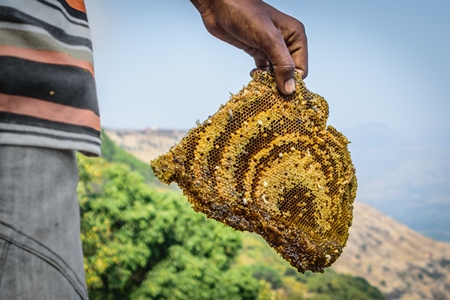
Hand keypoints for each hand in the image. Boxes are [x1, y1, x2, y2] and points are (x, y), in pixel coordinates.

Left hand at [191, 0, 307, 94]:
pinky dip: (260, 75)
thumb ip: (282, 65)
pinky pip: (264, 70)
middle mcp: (286, 42)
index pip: (301, 69)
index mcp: (296, 36)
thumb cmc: (244, 14)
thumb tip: (290, 89)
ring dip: (268, 81)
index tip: (279, 92)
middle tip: (267, 89)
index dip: (291, 82)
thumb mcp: (268, 39)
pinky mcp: (257, 50)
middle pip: (289, 73)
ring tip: (259, 81)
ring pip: (276, 73)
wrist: (218, 6)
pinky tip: (253, 74)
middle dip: (279, 82)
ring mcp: (270, 47)